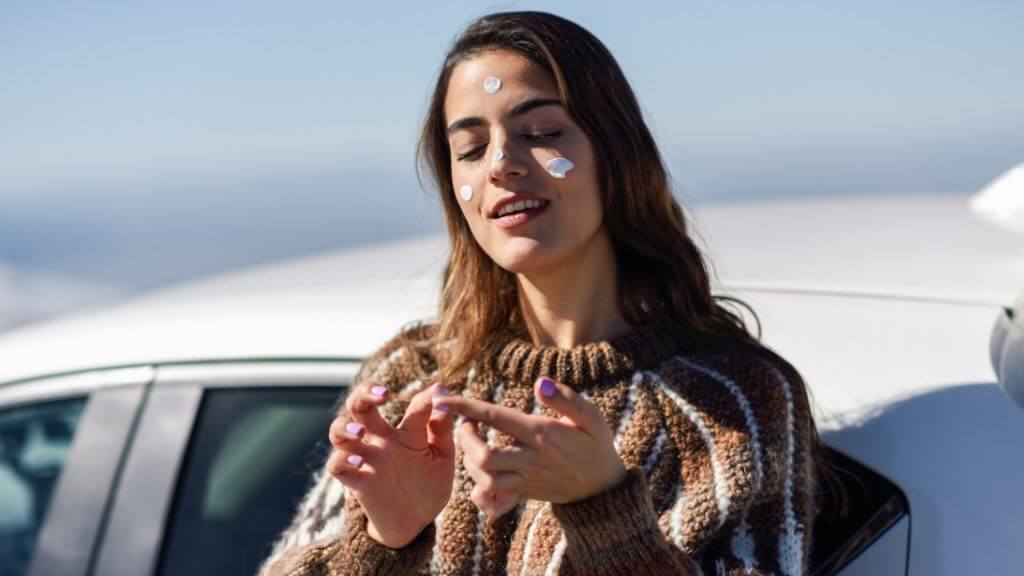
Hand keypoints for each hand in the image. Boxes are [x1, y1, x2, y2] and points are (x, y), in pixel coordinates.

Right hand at [326, 380, 455, 547]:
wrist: (415, 522)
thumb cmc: (429, 485)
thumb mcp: (442, 457)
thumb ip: (442, 430)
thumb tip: (444, 398)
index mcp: (406, 432)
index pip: (412, 406)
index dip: (426, 397)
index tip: (439, 395)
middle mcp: (382, 440)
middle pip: (359, 405)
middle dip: (365, 392)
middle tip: (384, 394)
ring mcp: (366, 460)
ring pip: (338, 432)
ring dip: (345, 427)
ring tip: (361, 433)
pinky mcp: (357, 482)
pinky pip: (336, 466)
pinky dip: (341, 461)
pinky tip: (358, 462)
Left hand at [433, 376, 626, 521]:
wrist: (604, 489)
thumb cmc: (597, 445)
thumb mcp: (592, 418)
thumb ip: (566, 399)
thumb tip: (539, 383)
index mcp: (541, 435)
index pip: (495, 418)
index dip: (465, 407)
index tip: (443, 399)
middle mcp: (530, 459)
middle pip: (483, 456)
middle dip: (464, 439)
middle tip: (465, 424)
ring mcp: (526, 480)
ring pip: (484, 478)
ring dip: (469, 460)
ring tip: (472, 443)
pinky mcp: (523, 494)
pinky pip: (493, 498)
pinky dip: (478, 487)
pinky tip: (481, 471)